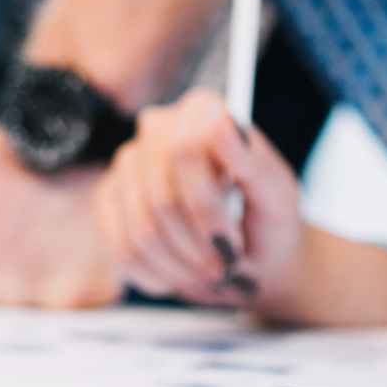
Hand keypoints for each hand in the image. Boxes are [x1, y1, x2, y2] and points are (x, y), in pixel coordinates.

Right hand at [95, 89, 305, 308]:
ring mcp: (127, 165)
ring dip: (181, 267)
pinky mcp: (108, 201)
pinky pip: (122, 250)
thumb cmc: (270, 221)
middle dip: (197, 246)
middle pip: (160, 200)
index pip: (183, 154)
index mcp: (199, 111)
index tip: (233, 240)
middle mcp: (156, 130)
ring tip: (208, 272)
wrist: (255, 258)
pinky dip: (159, 275)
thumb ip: (250, 158)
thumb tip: (217, 119)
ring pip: (140, 231)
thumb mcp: (278, 195)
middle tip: (226, 265)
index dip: (206, 207)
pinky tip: (183, 272)